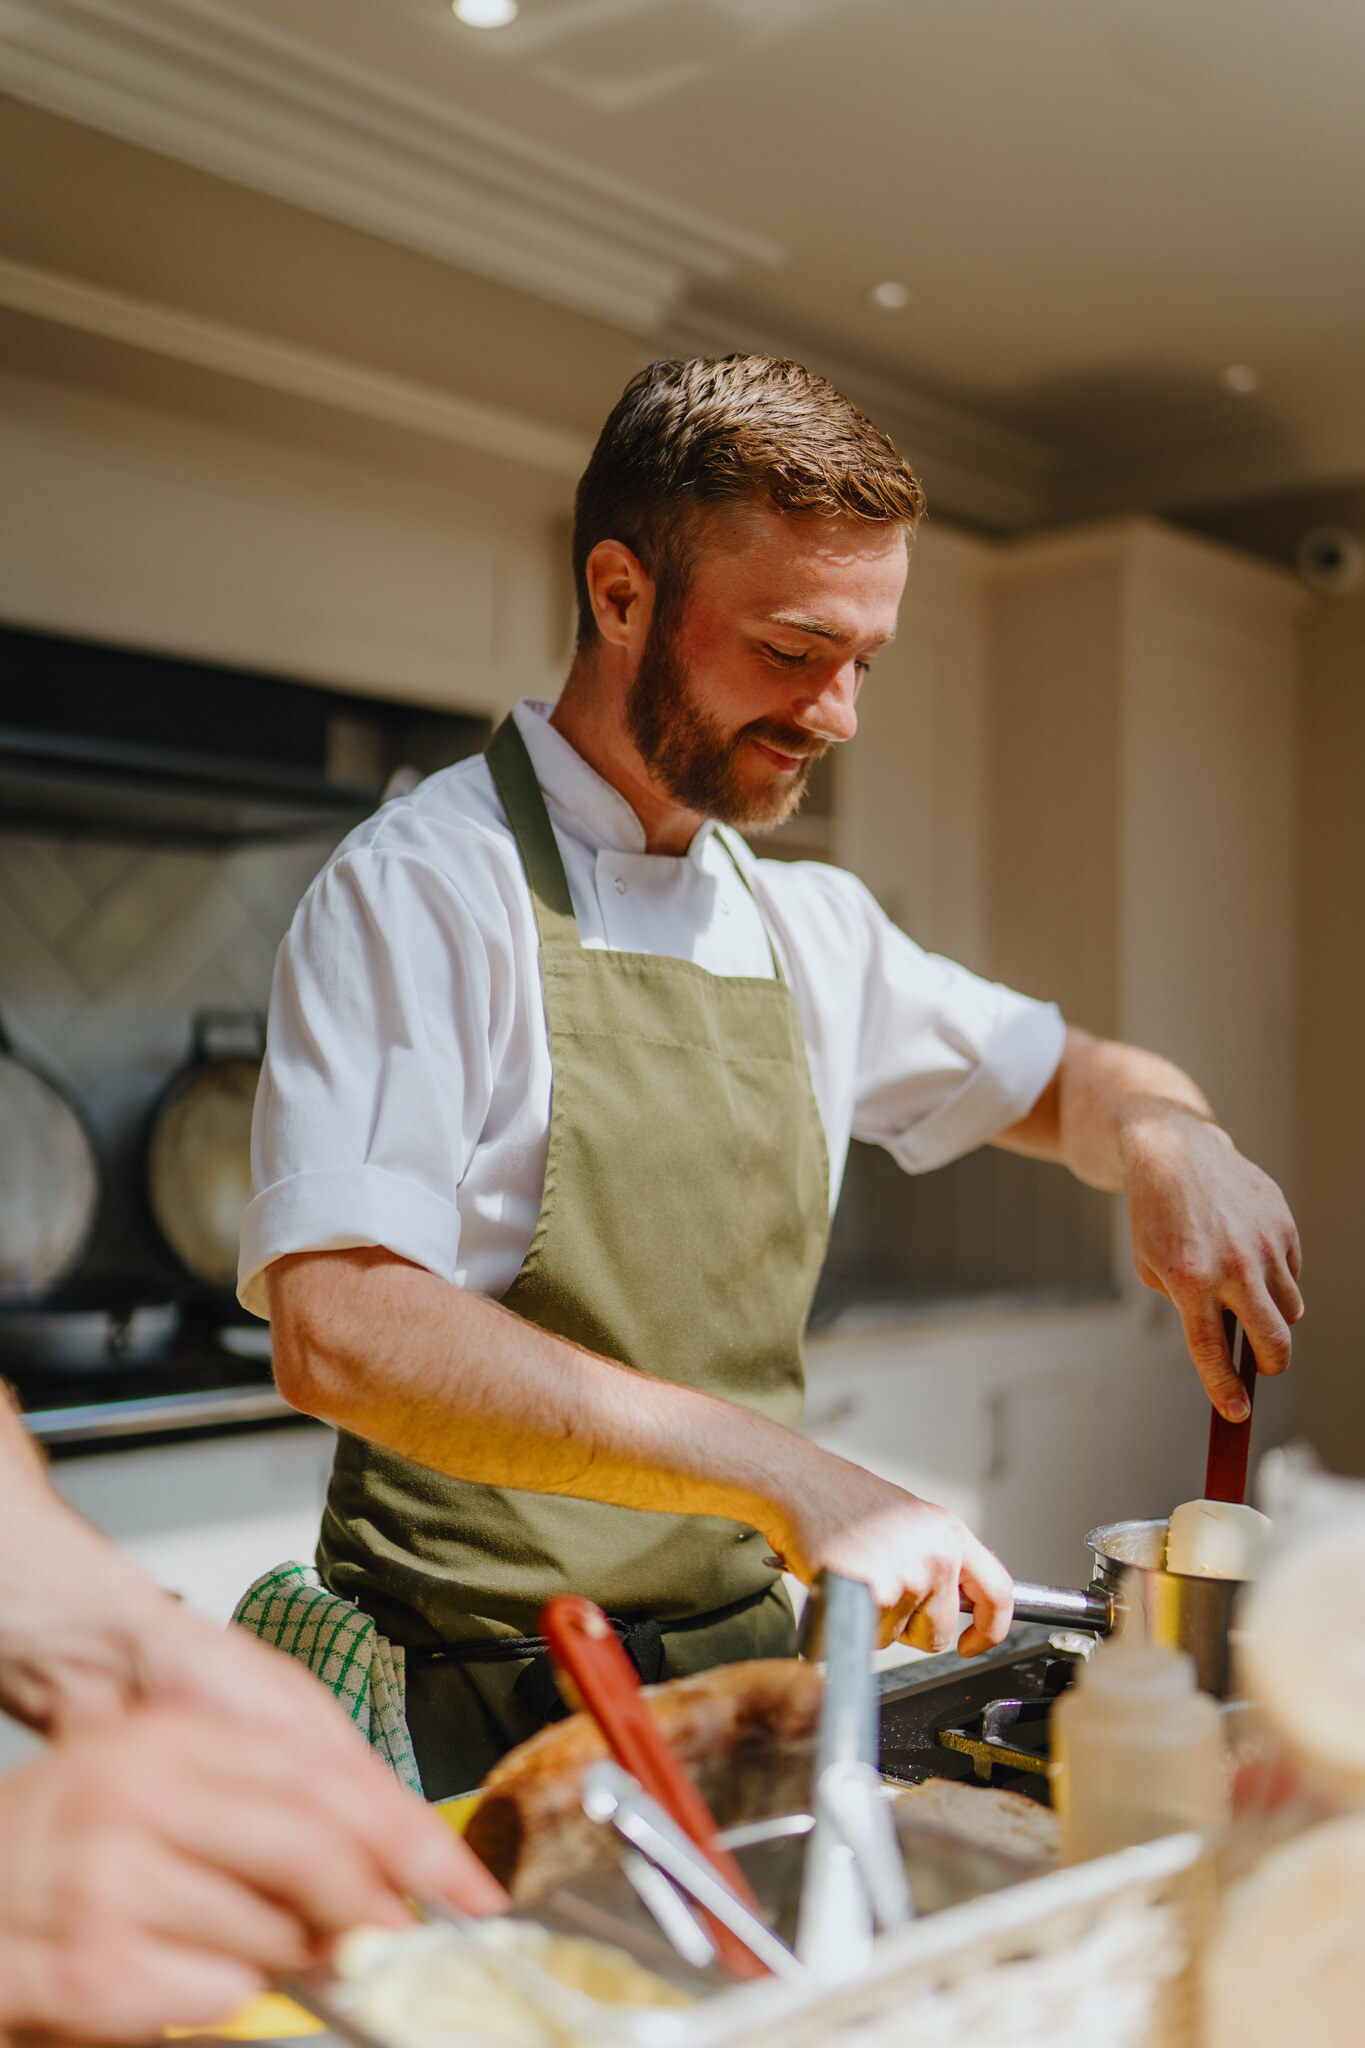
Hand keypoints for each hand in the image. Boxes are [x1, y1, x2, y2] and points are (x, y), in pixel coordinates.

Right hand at [0, 1706, 495, 2043]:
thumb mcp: (153, 1781)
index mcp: (163, 1743)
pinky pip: (218, 1994)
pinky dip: (229, 1997)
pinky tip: (194, 1977)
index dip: (405, 1833)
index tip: (462, 1881)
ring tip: (264, 1945)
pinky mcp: (95, 1971)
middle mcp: (137, 1799)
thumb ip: (255, 1799)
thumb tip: (373, 1855)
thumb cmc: (60, 1839)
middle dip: (365, 1901)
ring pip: (272, 1931)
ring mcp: (110, 1884)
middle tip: (387, 1930)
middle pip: (308, 1848)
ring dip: (293, 1955)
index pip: (320, 1775)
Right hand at [768, 1449, 1013, 1657]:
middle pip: (940, 1632)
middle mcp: (937, 1553)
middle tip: (877, 1592)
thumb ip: (937, 1559)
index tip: (973, 1643)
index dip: (990, 1629)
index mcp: (950, 1532)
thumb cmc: (841, 1501)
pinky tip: (835, 1587)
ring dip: (872, 1623)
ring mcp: (908, 1575)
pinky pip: (866, 1640)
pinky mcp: (876, 1595)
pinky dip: (845, 1626)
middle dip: (908, 1629)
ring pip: (897, 1640)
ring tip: (853, 1578)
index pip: (999, 1593)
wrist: (798, 1484)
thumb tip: (960, 1607)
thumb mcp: (908, 1523)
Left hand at [1123, 1106, 1303, 1419]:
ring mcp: (1263, 1244)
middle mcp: (1232, 1264)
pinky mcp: (1283, 1225)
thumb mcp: (1152, 1267)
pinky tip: (1248, 1255)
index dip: (1225, 1387)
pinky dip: (1275, 1278)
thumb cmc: (1157, 1217)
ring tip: (1244, 1296)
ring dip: (1273, 1317)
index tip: (1235, 1412)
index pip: (1212, 1349)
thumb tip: (1229, 1341)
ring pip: (1290, 1310)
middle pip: (1274, 1340)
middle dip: (1270, 1365)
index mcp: (1190, 1279)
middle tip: (1260, 1368)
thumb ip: (1187, 1306)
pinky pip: (1292, 1273)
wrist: (1174, 1153)